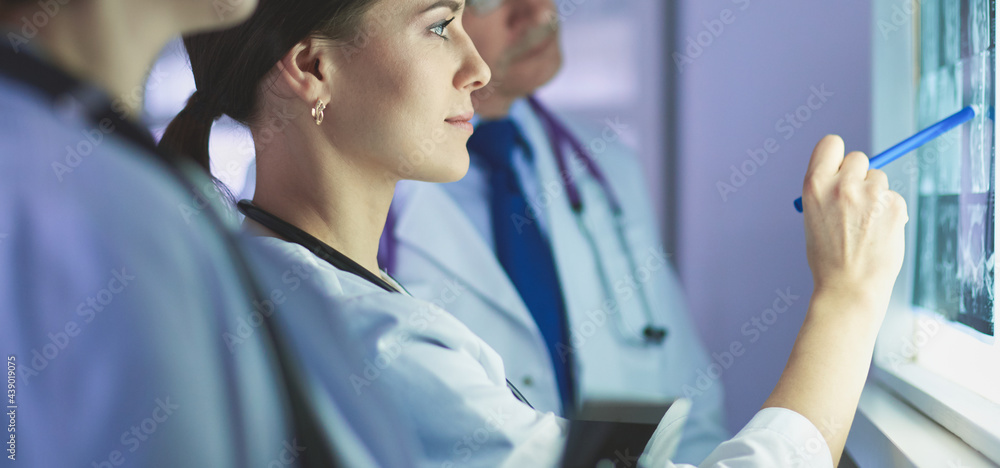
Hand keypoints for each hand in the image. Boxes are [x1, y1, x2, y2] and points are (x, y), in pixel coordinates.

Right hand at [801, 135, 907, 309]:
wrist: (849, 288)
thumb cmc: (828, 258)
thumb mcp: (813, 218)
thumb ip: (828, 192)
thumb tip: (850, 174)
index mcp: (814, 185)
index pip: (830, 144)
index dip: (837, 155)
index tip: (840, 167)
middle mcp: (841, 184)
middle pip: (858, 158)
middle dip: (859, 175)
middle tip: (856, 203)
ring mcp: (870, 194)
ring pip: (879, 179)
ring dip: (876, 196)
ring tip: (866, 226)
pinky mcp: (894, 205)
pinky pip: (895, 198)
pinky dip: (890, 212)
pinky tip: (880, 234)